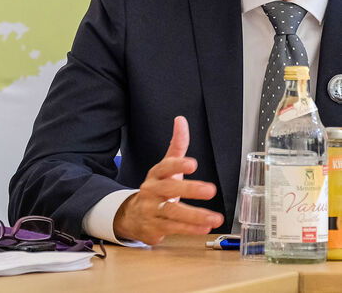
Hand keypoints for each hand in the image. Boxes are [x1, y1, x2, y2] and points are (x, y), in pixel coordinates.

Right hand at [113, 116, 223, 244]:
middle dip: (190, 189)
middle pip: (169, 189)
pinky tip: (204, 228)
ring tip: (214, 217)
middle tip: (210, 189)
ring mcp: (152, 209)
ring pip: (172, 212)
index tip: (193, 163)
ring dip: (194, 215)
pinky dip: (189, 229)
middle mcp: (152, 191)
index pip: (165, 167)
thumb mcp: (165, 167)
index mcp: (156, 174)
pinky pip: (173, 228)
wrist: (133, 214)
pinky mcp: (155, 227)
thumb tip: (181, 120)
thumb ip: (177, 145)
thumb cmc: (156, 188)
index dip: (178, 165)